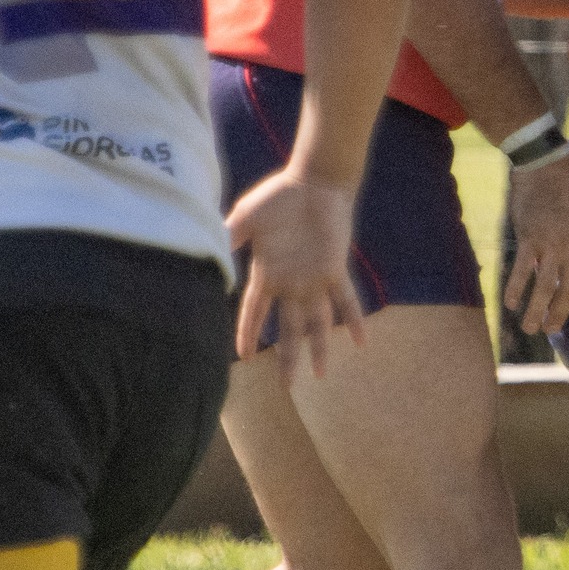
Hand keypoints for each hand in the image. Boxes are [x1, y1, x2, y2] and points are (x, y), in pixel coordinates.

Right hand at [226, 169, 364, 379]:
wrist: (313, 182)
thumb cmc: (276, 198)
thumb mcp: (243, 218)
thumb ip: (228, 238)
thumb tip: (208, 254)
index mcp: (266, 274)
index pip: (254, 313)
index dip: (248, 335)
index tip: (242, 358)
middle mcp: (291, 283)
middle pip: (288, 329)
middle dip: (287, 357)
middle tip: (287, 388)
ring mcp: (314, 278)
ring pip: (317, 321)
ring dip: (319, 347)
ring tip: (320, 374)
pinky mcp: (335, 268)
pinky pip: (347, 299)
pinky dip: (354, 319)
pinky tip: (360, 341)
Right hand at [506, 152, 568, 333]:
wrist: (546, 166)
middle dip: (560, 315)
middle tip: (551, 329)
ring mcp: (551, 244)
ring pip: (546, 288)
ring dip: (537, 311)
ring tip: (531, 327)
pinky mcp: (529, 239)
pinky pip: (521, 271)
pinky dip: (515, 289)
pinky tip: (510, 303)